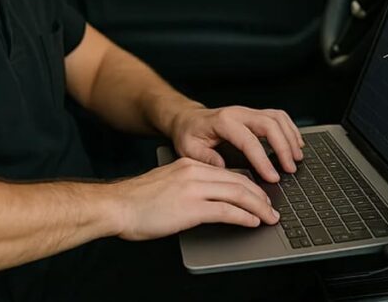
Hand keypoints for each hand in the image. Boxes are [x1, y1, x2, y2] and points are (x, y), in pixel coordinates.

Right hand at [109, 157, 279, 240]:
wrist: (116, 206)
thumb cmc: (136, 201)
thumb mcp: (168, 183)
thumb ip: (189, 186)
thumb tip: (209, 200)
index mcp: (189, 164)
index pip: (228, 173)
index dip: (248, 186)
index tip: (259, 196)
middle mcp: (194, 172)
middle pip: (239, 181)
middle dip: (260, 196)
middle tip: (271, 208)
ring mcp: (193, 189)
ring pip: (238, 194)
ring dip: (258, 207)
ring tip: (269, 217)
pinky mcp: (191, 208)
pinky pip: (226, 211)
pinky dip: (244, 217)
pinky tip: (252, 222)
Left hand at [168, 105, 303, 182]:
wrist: (187, 119)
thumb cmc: (189, 134)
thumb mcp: (189, 149)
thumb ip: (206, 160)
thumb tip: (225, 170)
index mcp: (223, 122)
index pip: (249, 141)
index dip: (263, 160)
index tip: (272, 177)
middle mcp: (238, 113)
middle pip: (270, 125)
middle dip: (283, 148)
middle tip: (290, 168)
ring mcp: (248, 112)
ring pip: (277, 118)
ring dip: (290, 137)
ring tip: (297, 157)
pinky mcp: (254, 114)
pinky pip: (278, 116)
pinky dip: (290, 129)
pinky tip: (296, 143)